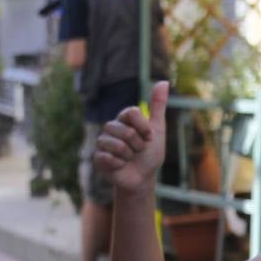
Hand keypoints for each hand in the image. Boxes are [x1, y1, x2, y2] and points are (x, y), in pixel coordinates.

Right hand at [93, 80, 168, 194]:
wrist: (142, 178)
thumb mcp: (158, 129)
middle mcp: (111, 127)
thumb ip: (158, 106)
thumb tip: (163, 82)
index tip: (148, 136)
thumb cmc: (150, 154)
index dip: (144, 127)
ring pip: (117, 145)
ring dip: (129, 155)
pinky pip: (108, 158)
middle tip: (138, 150)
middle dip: (138, 144)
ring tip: (129, 158)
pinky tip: (120, 166)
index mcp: (124, 119)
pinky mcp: (97, 157)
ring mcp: (102, 142)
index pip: (132, 113)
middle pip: (126, 131)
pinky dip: (120, 164)